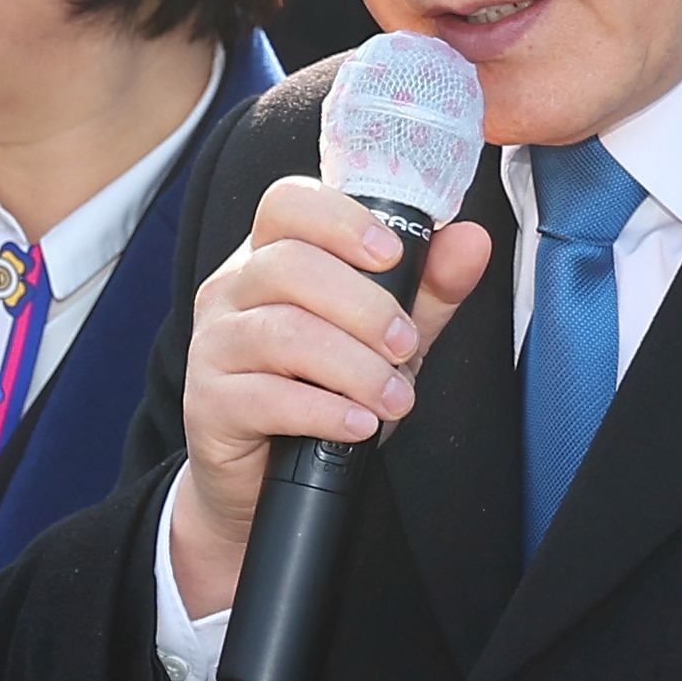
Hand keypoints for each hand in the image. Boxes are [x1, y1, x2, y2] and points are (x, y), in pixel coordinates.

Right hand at [165, 172, 494, 609]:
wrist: (261, 476)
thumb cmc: (321, 391)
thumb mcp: (383, 337)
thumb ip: (427, 290)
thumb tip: (473, 241)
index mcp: (270, 256)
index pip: (288, 204)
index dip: (341, 221)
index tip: (392, 255)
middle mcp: (232, 290)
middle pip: (289, 267)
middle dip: (364, 307)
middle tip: (405, 346)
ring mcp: (213, 345)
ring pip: (282, 333)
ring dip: (354, 367)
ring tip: (395, 398)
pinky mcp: (209, 403)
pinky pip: (265, 398)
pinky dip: (325, 411)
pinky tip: (359, 425)